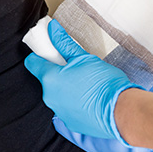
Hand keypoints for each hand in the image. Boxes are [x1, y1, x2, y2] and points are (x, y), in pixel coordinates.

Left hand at [24, 19, 141, 142]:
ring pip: (58, 94)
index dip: (39, 55)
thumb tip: (52, 29)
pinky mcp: (70, 122)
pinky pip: (68, 108)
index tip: (49, 52)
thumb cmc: (104, 82)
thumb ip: (64, 43)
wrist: (120, 109)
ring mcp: (59, 112)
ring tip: (87, 84)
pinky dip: (75, 102)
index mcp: (51, 79)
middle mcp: (50, 97)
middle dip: (59, 73)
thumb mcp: (85, 58)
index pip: (32, 63)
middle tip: (77, 68)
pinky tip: (90, 98)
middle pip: (47, 80)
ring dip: (67, 88)